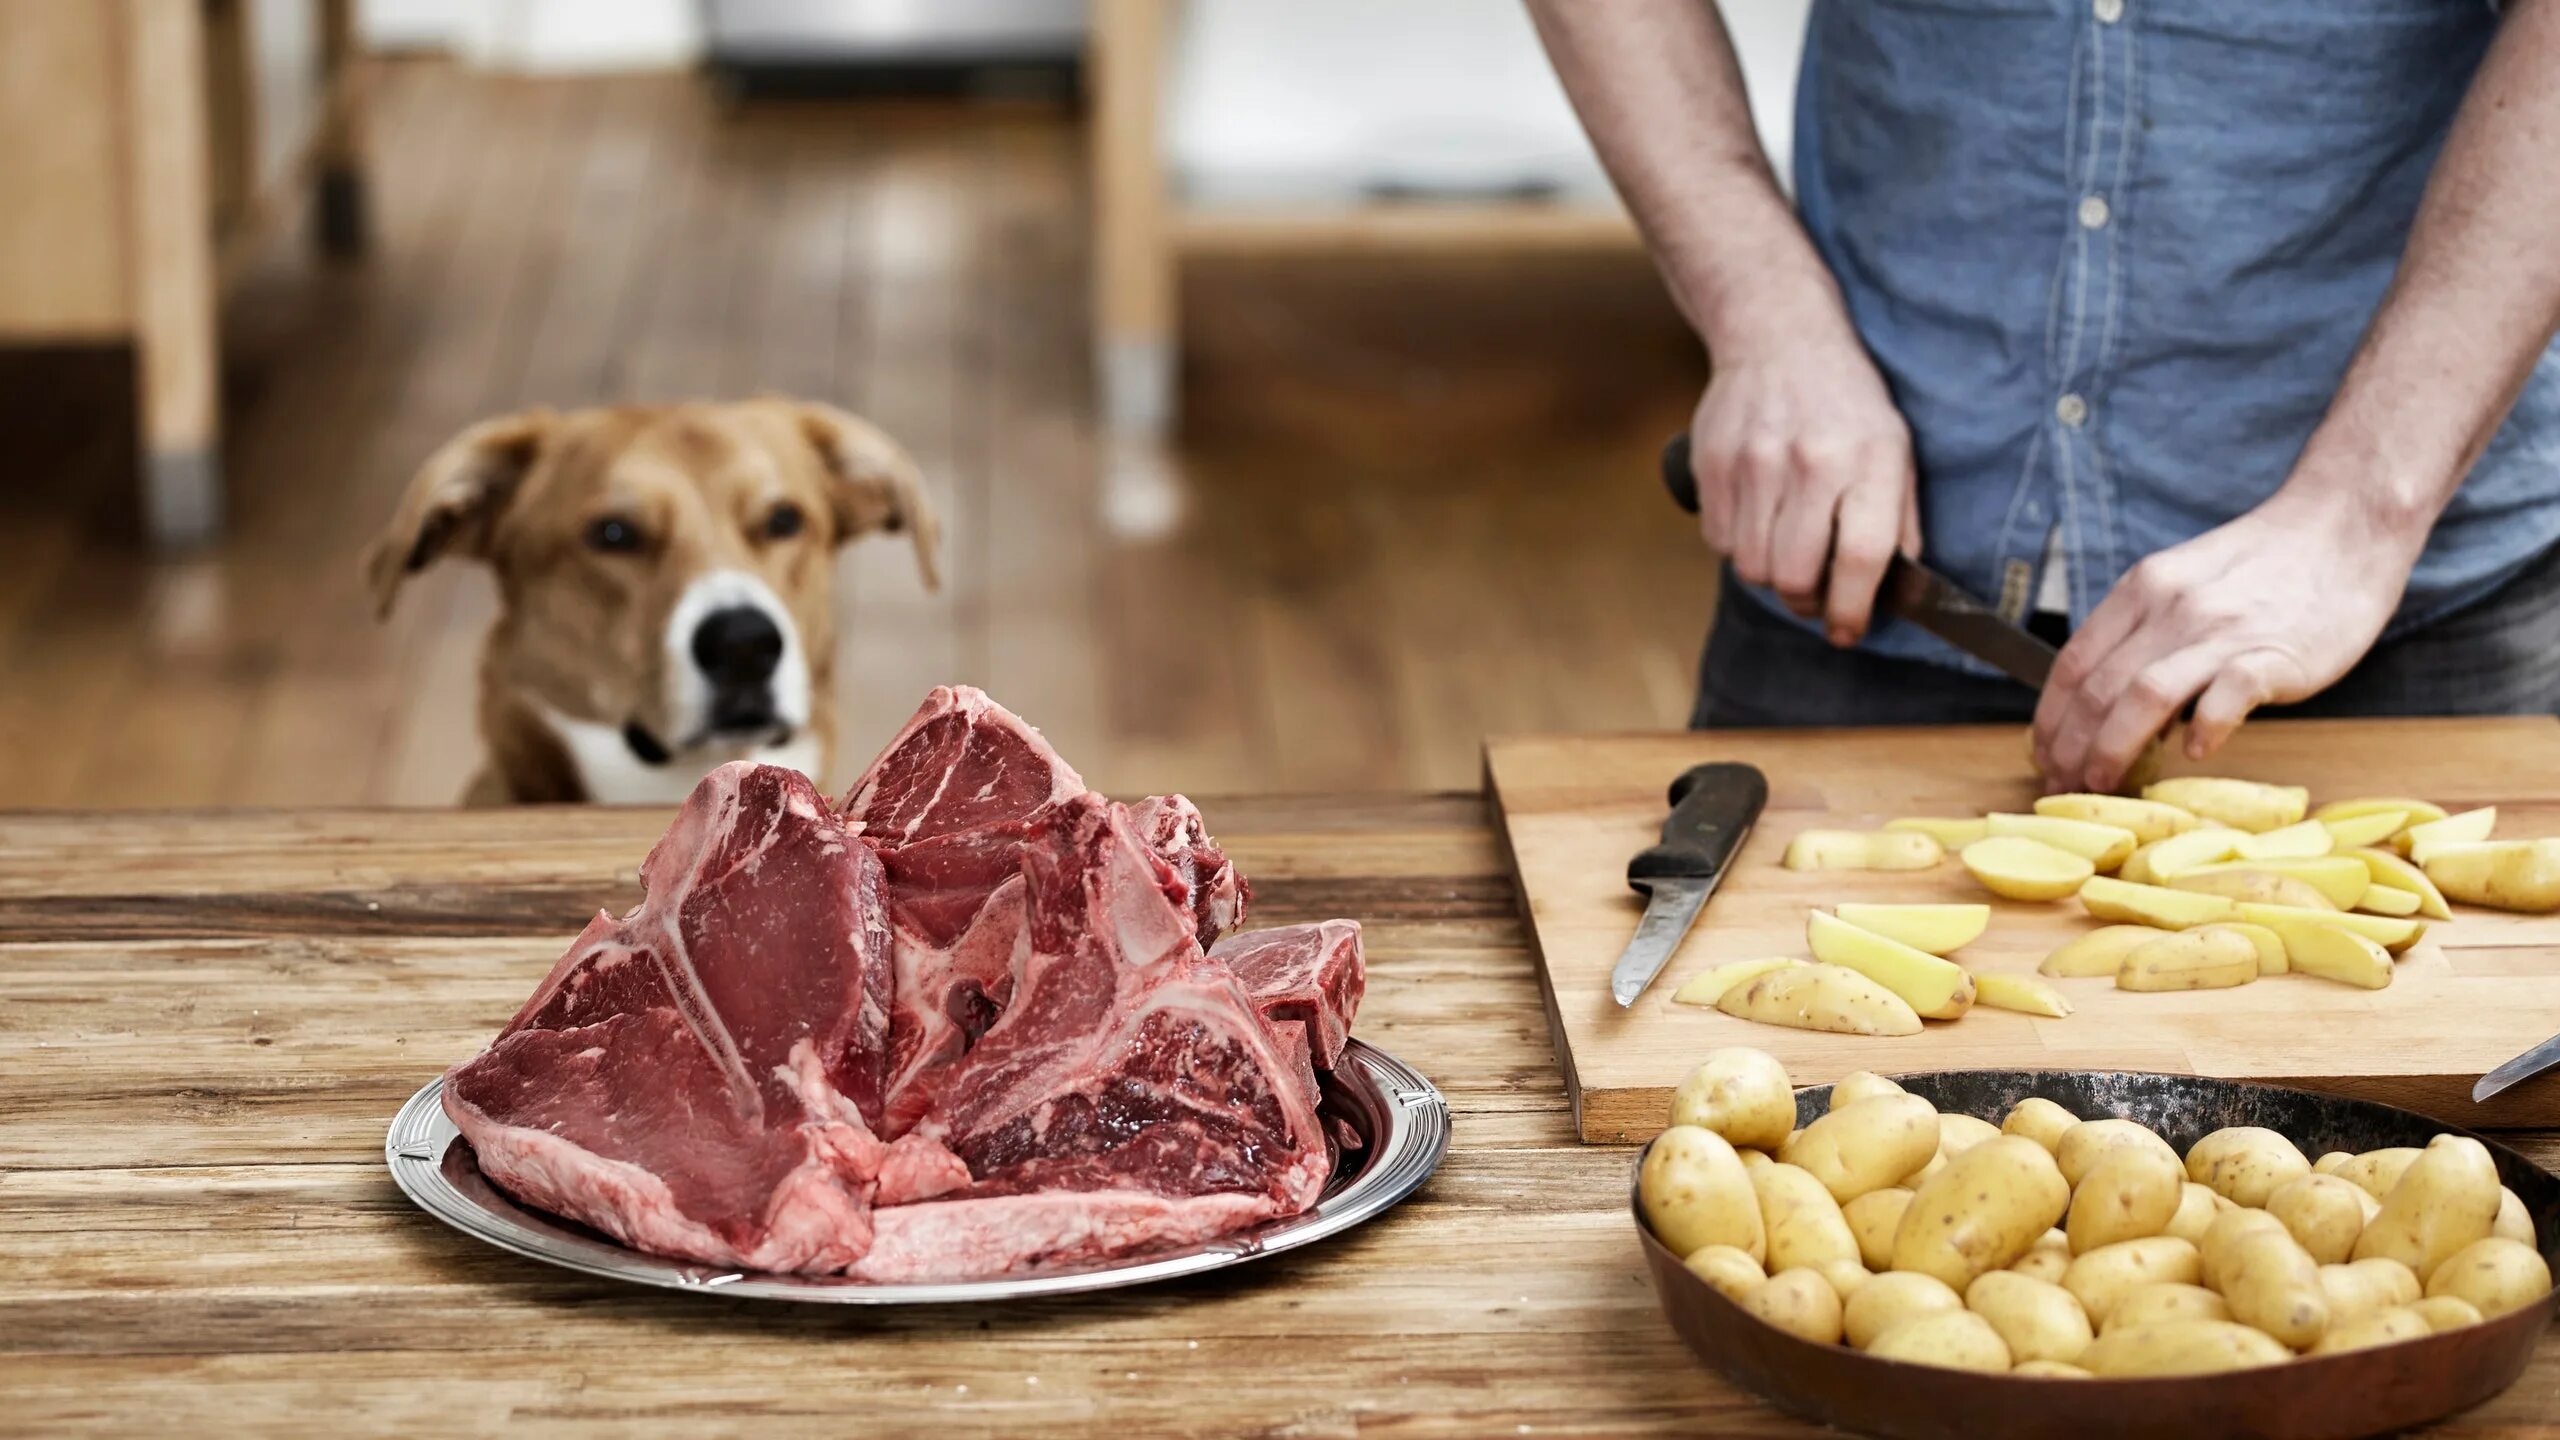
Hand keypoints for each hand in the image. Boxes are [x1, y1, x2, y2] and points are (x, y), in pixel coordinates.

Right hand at [1686, 337, 1920, 645]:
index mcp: (1868, 459)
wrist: (1778, 336)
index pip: (1861, 557)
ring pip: (1752, 567)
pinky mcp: (1713, 464)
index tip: (1849, 631)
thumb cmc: (1846, 401)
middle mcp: (1810, 462)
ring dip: (1770, 575)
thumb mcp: (1896, 448)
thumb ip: (1899, 520)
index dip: (1854, 609)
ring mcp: (1754, 463)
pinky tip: (1757, 518)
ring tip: (1786, 550)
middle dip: (1806, 602)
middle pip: (1794, 576)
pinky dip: (1738, 545)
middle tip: (1815, 597)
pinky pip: (1719, 541)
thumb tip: (1895, 590)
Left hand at [2032, 487, 2425, 792]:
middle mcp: (2171, 608)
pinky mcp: (2273, 653)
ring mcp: (2221, 631)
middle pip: (2098, 688)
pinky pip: (2225, 698)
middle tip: (2061, 786)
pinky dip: (2203, 730)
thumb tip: (2110, 699)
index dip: (2049, 718)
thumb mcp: (2183, 580)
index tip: (2042, 755)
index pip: (2072, 663)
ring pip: (2143, 697)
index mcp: (2142, 590)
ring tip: (2102, 784)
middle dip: (2069, 747)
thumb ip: (2145, 630)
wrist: (2344, 526)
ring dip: (2112, 748)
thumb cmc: (2264, 565)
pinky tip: (2194, 754)